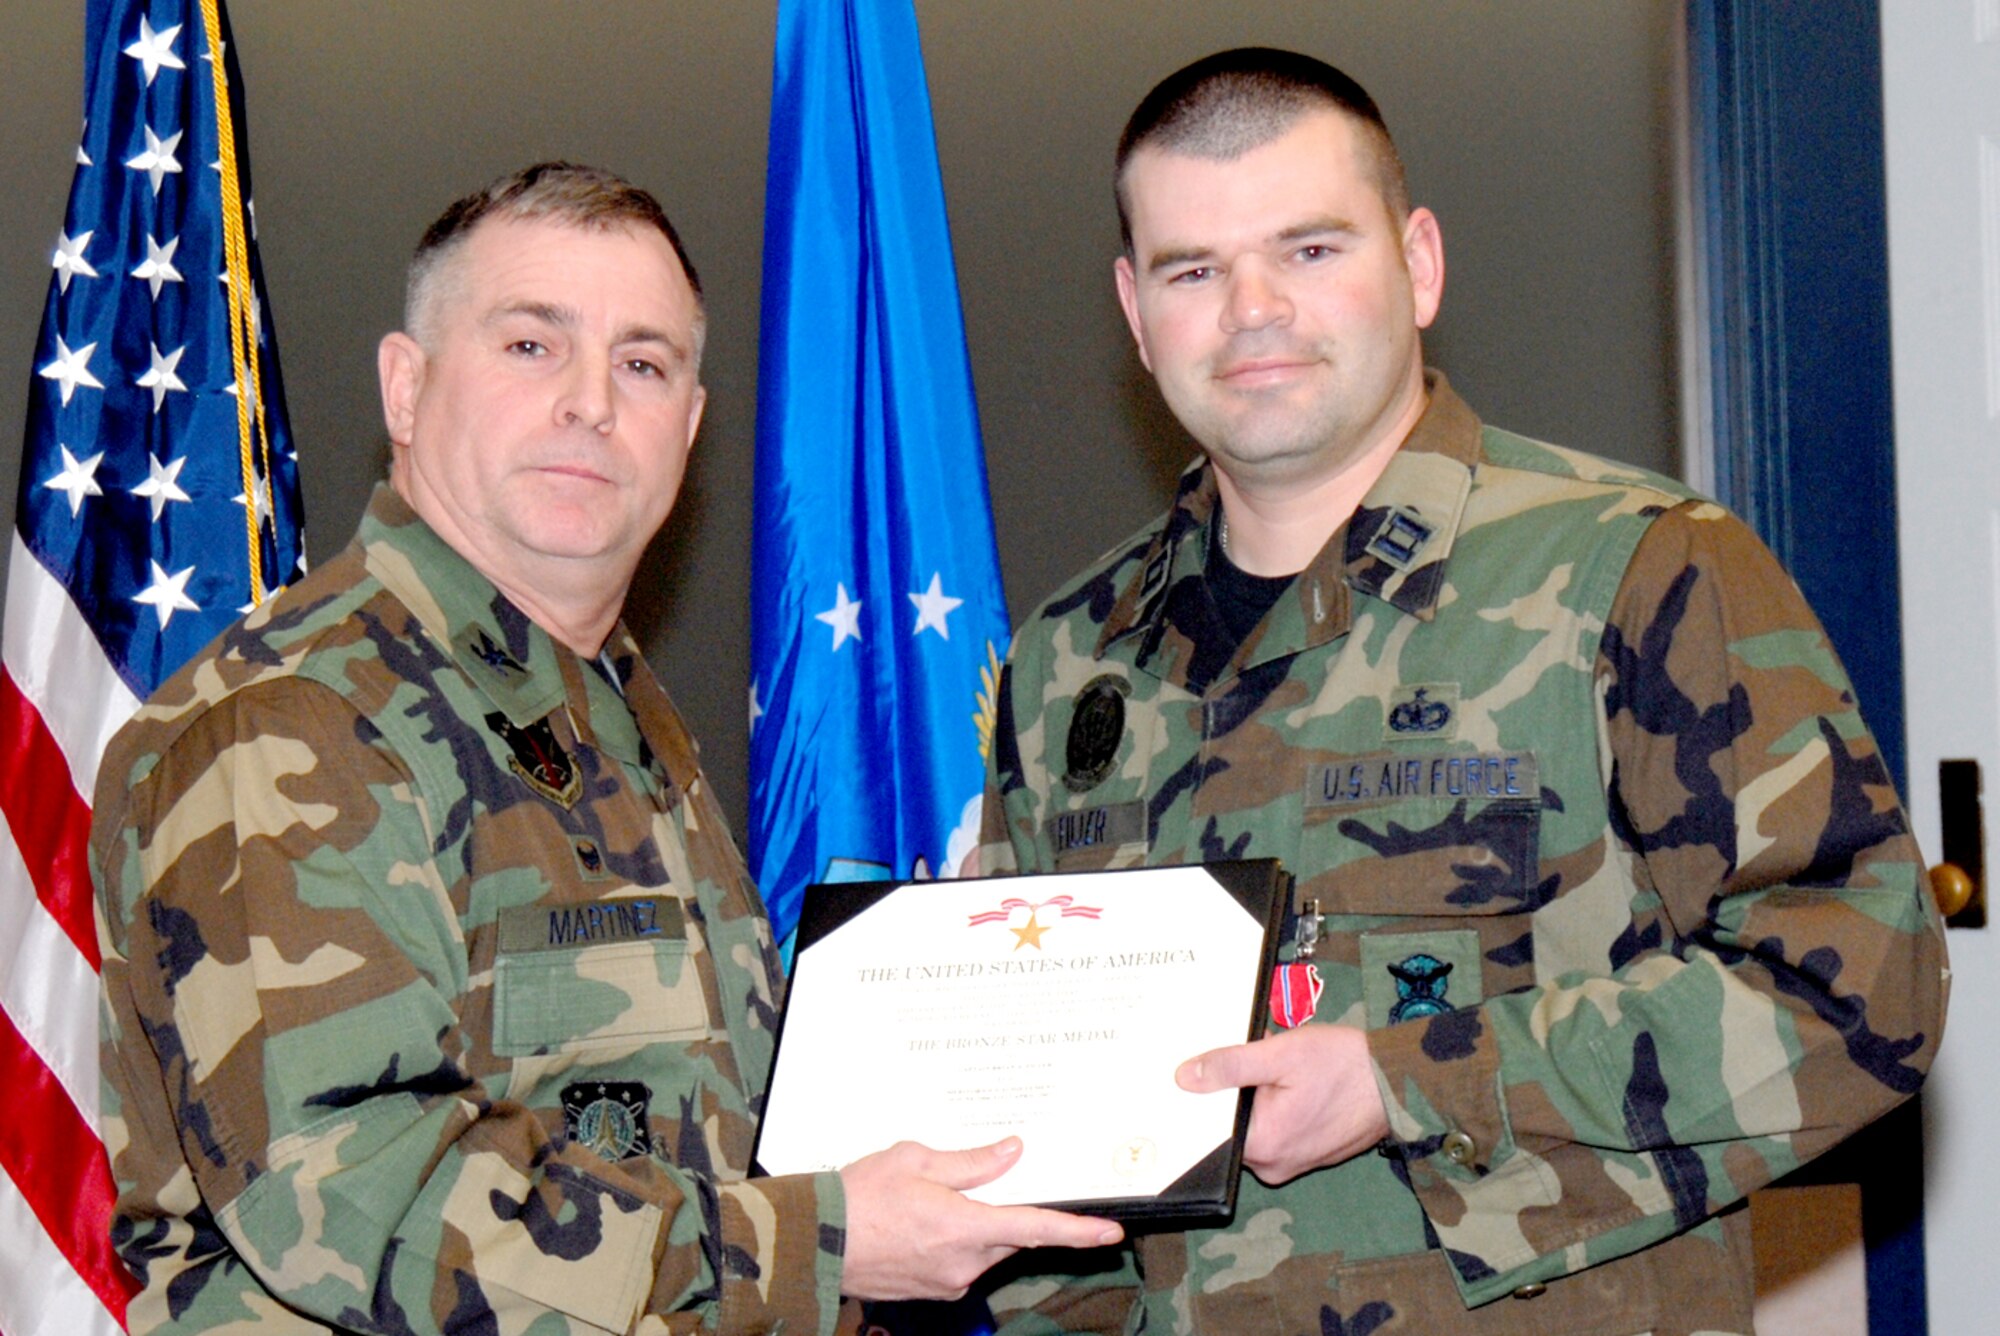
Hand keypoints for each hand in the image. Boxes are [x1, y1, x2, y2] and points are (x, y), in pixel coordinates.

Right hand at [839, 1137, 1123, 1300]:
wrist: (816, 1240)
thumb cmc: (859, 1196)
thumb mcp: (916, 1160)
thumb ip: (971, 1161)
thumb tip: (1012, 1152)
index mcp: (962, 1226)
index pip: (1034, 1228)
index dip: (1077, 1231)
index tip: (1108, 1232)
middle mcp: (962, 1262)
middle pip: (1009, 1237)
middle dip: (1003, 1211)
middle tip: (973, 1186)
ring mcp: (947, 1282)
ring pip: (985, 1250)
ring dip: (974, 1225)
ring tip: (930, 1201)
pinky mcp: (932, 1291)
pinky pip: (961, 1263)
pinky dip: (954, 1242)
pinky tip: (921, 1222)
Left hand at [1176, 1025, 1389, 1185]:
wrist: (1398, 1080)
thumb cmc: (1342, 1065)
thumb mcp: (1280, 1055)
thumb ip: (1229, 1067)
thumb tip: (1184, 1077)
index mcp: (1261, 1147)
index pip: (1209, 1131)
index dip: (1203, 1100)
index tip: (1205, 1072)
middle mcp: (1274, 1167)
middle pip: (1233, 1129)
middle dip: (1235, 1093)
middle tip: (1253, 1059)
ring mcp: (1295, 1164)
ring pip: (1257, 1128)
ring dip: (1259, 1098)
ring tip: (1276, 1066)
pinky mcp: (1311, 1156)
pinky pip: (1280, 1132)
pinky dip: (1278, 1108)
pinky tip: (1293, 1082)